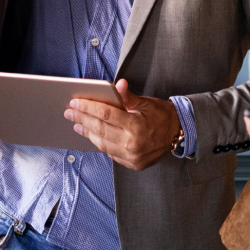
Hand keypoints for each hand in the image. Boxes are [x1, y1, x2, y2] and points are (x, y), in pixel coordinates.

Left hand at [64, 79, 180, 170]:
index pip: (105, 114)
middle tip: (70, 112)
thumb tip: (117, 85)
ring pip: (102, 144)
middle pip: (99, 129)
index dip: (88, 107)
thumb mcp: (146, 103)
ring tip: (77, 124)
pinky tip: (93, 135)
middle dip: (82, 119)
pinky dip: (100, 143)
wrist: (179, 133)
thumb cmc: (162, 115)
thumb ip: (128, 97)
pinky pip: (111, 153)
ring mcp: (132, 157)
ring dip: (87, 133)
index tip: (75, 102)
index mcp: (136, 126)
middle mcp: (132, 144)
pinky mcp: (133, 164)